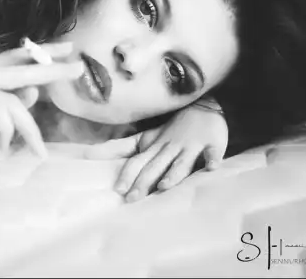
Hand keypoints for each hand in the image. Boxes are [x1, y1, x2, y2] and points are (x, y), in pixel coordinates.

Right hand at [0, 42, 83, 194]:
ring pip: (13, 100)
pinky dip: (8, 136)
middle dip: (52, 70)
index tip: (68, 48)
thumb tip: (33, 90)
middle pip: (18, 68)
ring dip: (29, 130)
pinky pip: (2, 114)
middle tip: (79, 69)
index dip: (41, 52)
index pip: (12, 57)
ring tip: (34, 151)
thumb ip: (13, 104)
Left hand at [113, 104, 227, 201]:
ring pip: (181, 162)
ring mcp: (191, 146)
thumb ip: (123, 146)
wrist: (203, 107)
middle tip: (132, 198)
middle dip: (143, 182)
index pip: (137, 161)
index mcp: (153, 147)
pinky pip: (213, 152)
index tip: (118, 189)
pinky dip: (213, 159)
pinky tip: (212, 167)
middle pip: (155, 166)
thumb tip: (92, 153)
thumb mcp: (146, 137)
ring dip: (173, 173)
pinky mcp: (212, 144)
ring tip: (164, 186)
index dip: (127, 174)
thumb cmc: (171, 129)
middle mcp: (169, 147)